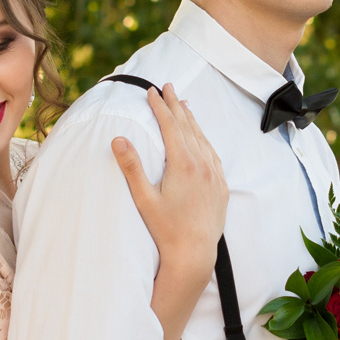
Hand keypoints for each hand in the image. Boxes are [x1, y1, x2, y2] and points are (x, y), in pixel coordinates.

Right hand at [112, 84, 227, 287]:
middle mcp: (202, 165)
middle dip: (176, 105)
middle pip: (188, 127)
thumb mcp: (144, 198)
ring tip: (183, 104)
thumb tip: (118, 138)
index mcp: (183, 164)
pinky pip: (213, 155)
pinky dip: (204, 140)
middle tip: (168, 86)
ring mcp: (215, 176)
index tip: (151, 91)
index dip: (159, 107)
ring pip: (203, 139)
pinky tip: (200, 138)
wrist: (194, 254)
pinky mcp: (221, 187)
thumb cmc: (165, 229)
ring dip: (191, 120)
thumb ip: (131, 167)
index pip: (170, 126)